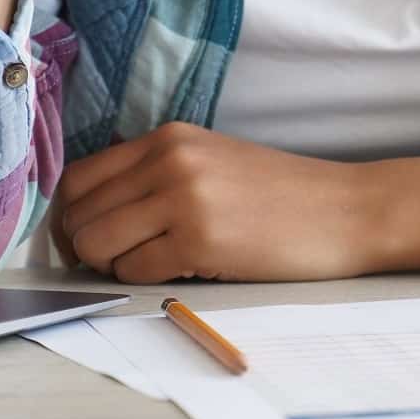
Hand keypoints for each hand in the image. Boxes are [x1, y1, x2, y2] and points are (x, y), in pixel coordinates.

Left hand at [50, 122, 383, 283]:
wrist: (348, 211)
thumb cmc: (284, 196)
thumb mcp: (213, 162)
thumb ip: (157, 175)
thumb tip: (91, 216)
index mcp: (169, 138)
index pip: (79, 178)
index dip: (71, 217)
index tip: (88, 239)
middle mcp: (169, 160)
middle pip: (78, 214)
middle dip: (85, 248)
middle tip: (116, 263)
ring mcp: (183, 198)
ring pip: (96, 243)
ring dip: (110, 266)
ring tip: (151, 265)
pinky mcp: (199, 240)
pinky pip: (132, 270)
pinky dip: (142, 280)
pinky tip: (179, 271)